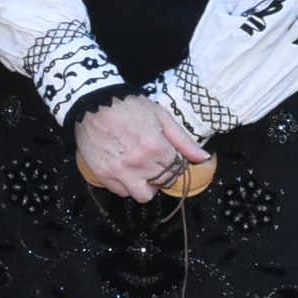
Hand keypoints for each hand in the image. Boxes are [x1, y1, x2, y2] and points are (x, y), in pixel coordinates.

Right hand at [74, 93, 206, 201]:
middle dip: (165, 173)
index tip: (170, 155)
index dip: (176, 162)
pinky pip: (121, 192)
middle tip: (157, 161)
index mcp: (156, 147)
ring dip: (147, 185)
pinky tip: (126, 170)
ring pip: (143, 196)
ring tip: (142, 170)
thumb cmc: (129, 105)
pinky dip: (126, 185)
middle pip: (163, 182)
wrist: (94, 102)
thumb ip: (183, 140)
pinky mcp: (103, 175)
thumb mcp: (161, 116)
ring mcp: (120, 171)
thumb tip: (203, 157)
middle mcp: (140, 164)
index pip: (178, 169)